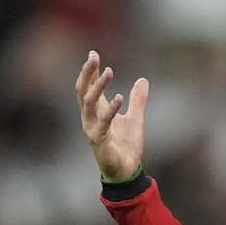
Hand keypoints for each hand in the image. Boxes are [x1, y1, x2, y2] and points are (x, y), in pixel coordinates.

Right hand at [75, 51, 149, 180]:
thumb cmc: (126, 146)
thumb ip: (138, 100)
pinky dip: (111, 108)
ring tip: (109, 70)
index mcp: (97, 111)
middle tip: (93, 56)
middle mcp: (90, 117)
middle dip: (87, 73)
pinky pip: (103, 121)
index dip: (91, 71)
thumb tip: (143, 80)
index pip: (89, 86)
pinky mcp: (99, 139)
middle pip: (83, 90)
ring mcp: (92, 128)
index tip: (93, 53)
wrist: (127, 171)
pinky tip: (120, 96)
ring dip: (98, 86)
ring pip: (89, 102)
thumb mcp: (135, 118)